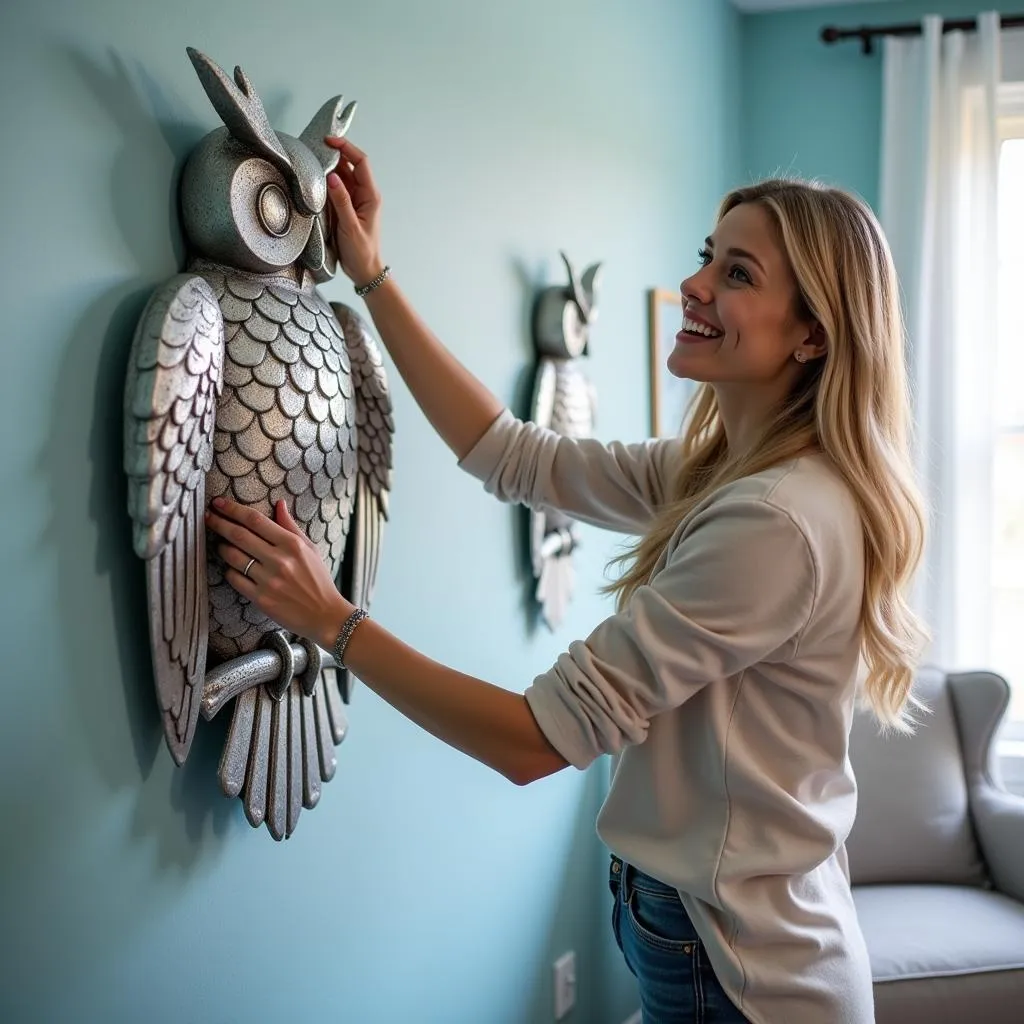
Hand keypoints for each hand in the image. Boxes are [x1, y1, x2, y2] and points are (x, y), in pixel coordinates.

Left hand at [205, 497, 352, 649]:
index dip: (233, 509)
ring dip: (222, 547)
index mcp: (292, 545)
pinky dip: (229, 571)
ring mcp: (268, 580)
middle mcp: (279, 560)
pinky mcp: (261, 599)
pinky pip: (234, 579)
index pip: (255, 520)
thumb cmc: (318, 579)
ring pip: (233, 557)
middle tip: (207, 516)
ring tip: (221, 544)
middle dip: (219, 523)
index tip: (219, 503)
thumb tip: (279, 503)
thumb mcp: (310, 548)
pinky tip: (233, 567)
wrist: (325, 614)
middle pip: (239, 535)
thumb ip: (291, 526)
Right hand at [323, 136, 384, 286]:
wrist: (364, 270)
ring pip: (343, 175)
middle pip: (351, 165)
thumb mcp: (350, 227)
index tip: (330, 141)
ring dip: (330, 166)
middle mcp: (364, 194)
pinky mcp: (346, 206)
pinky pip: (338, 188)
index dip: (346, 148)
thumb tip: (333, 177)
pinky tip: (316, 177)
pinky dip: (328, 180)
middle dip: (336, 153)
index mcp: (370, 196)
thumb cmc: (361, 252)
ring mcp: (355, 199)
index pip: (361, 162)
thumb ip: (342, 202)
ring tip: (313, 158)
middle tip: (316, 147)